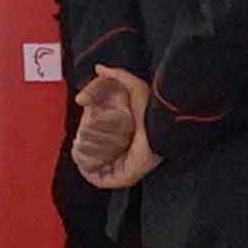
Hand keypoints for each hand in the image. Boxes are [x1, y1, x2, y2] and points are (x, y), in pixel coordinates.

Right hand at [73, 65, 160, 189]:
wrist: (162, 125)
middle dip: (84, 140)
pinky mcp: (122, 177)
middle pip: (89, 149)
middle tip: (89, 130)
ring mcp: (122, 166)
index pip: (94, 135)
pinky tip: (87, 156)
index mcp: (122, 134)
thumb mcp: (133, 86)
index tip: (86, 117)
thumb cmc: (152, 108)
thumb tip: (99, 68)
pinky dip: (88, 169)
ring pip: (90, 163)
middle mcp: (122, 152)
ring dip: (84, 154)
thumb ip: (116, 76)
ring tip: (89, 142)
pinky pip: (97, 178)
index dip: (86, 127)